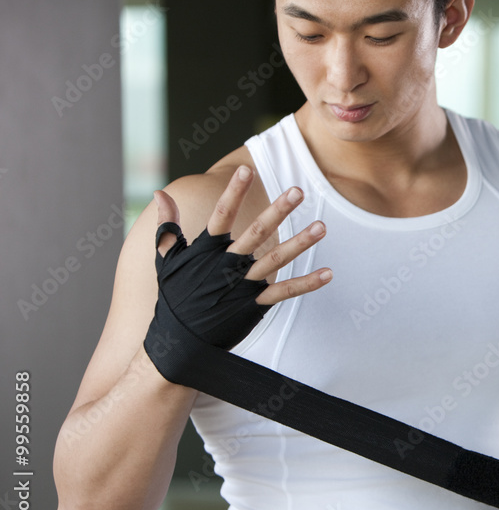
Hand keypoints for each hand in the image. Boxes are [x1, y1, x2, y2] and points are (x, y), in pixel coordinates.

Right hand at [153, 164, 331, 307]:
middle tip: (299, 191)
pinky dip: (307, 283)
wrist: (179, 340)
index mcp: (206, 250)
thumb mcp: (166, 259)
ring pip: (275, 260)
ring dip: (300, 243)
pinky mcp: (254, 304)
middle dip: (278, 211)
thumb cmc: (174, 297)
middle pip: (256, 232)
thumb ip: (168, 226)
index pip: (221, 215)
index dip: (233, 192)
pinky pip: (284, 291)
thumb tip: (160, 194)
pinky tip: (328, 273)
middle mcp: (226, 264)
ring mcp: (242, 284)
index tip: (246, 170)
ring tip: (322, 227)